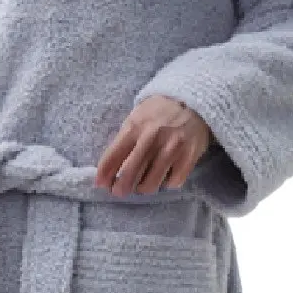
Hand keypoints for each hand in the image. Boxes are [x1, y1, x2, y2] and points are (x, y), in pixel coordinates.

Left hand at [95, 95, 212, 196]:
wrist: (192, 101)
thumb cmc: (158, 113)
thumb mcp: (136, 118)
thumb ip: (123, 141)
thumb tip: (108, 169)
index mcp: (135, 127)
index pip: (113, 155)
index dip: (104, 173)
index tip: (100, 184)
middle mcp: (153, 138)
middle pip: (130, 173)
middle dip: (120, 188)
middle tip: (119, 192)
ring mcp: (172, 148)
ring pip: (151, 183)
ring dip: (143, 187)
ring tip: (142, 183)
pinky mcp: (189, 157)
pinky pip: (172, 182)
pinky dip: (167, 183)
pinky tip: (165, 175)